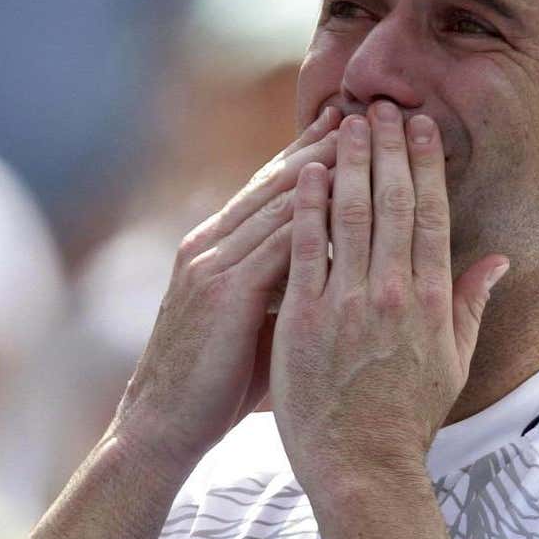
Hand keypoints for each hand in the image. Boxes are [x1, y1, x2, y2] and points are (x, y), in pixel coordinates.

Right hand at [111, 106, 342, 480]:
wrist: (162, 425)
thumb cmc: (213, 384)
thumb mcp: (251, 324)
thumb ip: (285, 290)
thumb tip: (332, 275)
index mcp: (215, 248)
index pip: (272, 187)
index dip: (314, 154)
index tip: (356, 128)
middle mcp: (211, 243)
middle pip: (279, 179)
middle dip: (329, 144)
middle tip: (374, 113)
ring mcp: (213, 262)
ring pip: (283, 201)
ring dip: (332, 168)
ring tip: (376, 141)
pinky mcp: (223, 289)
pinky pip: (279, 241)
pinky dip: (318, 216)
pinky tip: (354, 201)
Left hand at [270, 102, 506, 486]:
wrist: (361, 466)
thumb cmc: (406, 418)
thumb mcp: (454, 362)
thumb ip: (471, 304)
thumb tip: (495, 259)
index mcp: (432, 299)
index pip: (431, 214)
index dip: (426, 164)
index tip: (422, 127)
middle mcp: (393, 292)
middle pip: (392, 202)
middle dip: (388, 148)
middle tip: (383, 105)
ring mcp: (347, 303)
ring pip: (349, 214)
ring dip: (347, 162)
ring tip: (345, 123)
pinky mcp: (305, 317)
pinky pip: (305, 248)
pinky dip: (306, 206)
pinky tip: (303, 171)